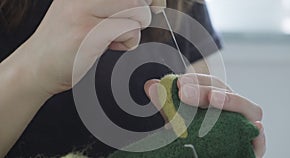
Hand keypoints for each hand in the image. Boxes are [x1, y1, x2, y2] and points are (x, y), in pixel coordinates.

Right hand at [14, 0, 159, 94]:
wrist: (36, 66)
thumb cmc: (67, 42)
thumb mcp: (88, 13)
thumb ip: (116, 6)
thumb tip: (154, 3)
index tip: (155, 5)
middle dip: (142, 15)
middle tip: (125, 29)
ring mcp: (83, 9)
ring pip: (137, 9)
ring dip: (133, 29)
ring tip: (114, 38)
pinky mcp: (87, 31)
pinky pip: (128, 30)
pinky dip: (126, 42)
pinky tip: (109, 46)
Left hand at [144, 73, 265, 157]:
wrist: (200, 155)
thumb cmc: (192, 136)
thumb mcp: (177, 120)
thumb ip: (167, 104)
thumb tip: (150, 85)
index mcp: (216, 100)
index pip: (209, 84)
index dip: (195, 81)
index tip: (178, 83)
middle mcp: (231, 109)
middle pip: (224, 93)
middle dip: (204, 90)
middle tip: (183, 91)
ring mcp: (244, 125)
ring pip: (248, 109)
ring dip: (231, 102)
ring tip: (214, 99)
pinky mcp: (252, 144)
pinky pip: (259, 138)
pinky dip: (259, 133)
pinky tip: (255, 126)